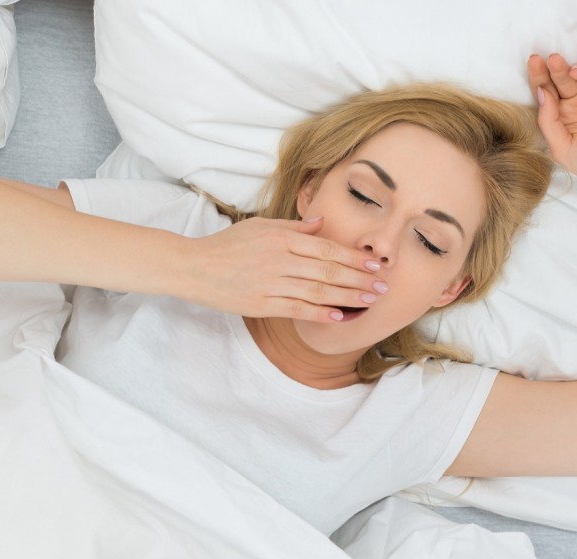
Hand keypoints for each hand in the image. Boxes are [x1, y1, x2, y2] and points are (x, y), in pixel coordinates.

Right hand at [179, 216, 386, 321]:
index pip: (327, 249)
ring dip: (348, 298)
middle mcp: (279, 260)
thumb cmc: (228, 245)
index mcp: (281, 238)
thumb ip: (294, 227)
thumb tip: (323, 223)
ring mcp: (270, 283)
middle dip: (359, 279)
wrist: (193, 267)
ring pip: (317, 291)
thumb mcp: (260, 226)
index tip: (375, 264)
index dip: (354, 258)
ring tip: (370, 301)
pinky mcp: (261, 304)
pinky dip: (320, 314)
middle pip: (328, 271)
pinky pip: (297, 309)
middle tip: (383, 286)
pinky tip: (340, 316)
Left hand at [528, 54, 576, 193]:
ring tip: (574, 70)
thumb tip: (541, 92)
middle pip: (565, 80)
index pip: (548, 90)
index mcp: (562, 114)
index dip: (540, 76)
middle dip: (558, 69)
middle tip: (553, 60)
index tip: (534, 61)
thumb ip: (548, 121)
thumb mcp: (562, 148)